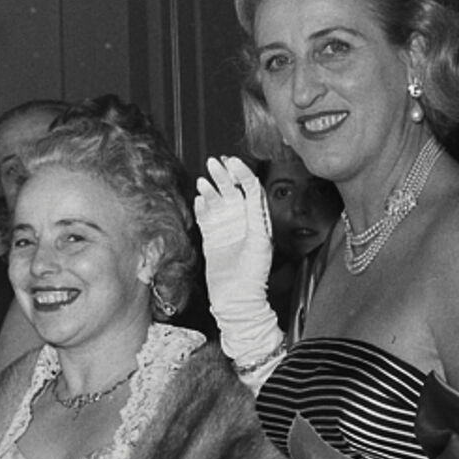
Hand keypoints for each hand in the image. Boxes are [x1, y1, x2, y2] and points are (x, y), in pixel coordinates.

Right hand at [195, 155, 275, 293]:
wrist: (237, 297)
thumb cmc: (254, 273)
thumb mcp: (260, 239)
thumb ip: (256, 214)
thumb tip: (252, 189)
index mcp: (257, 218)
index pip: (250, 188)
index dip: (242, 173)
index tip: (232, 162)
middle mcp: (241, 220)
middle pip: (232, 190)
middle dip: (223, 175)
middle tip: (213, 163)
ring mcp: (225, 228)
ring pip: (216, 201)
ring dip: (210, 189)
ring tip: (202, 180)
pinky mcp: (211, 237)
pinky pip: (204, 217)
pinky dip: (201, 207)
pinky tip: (198, 199)